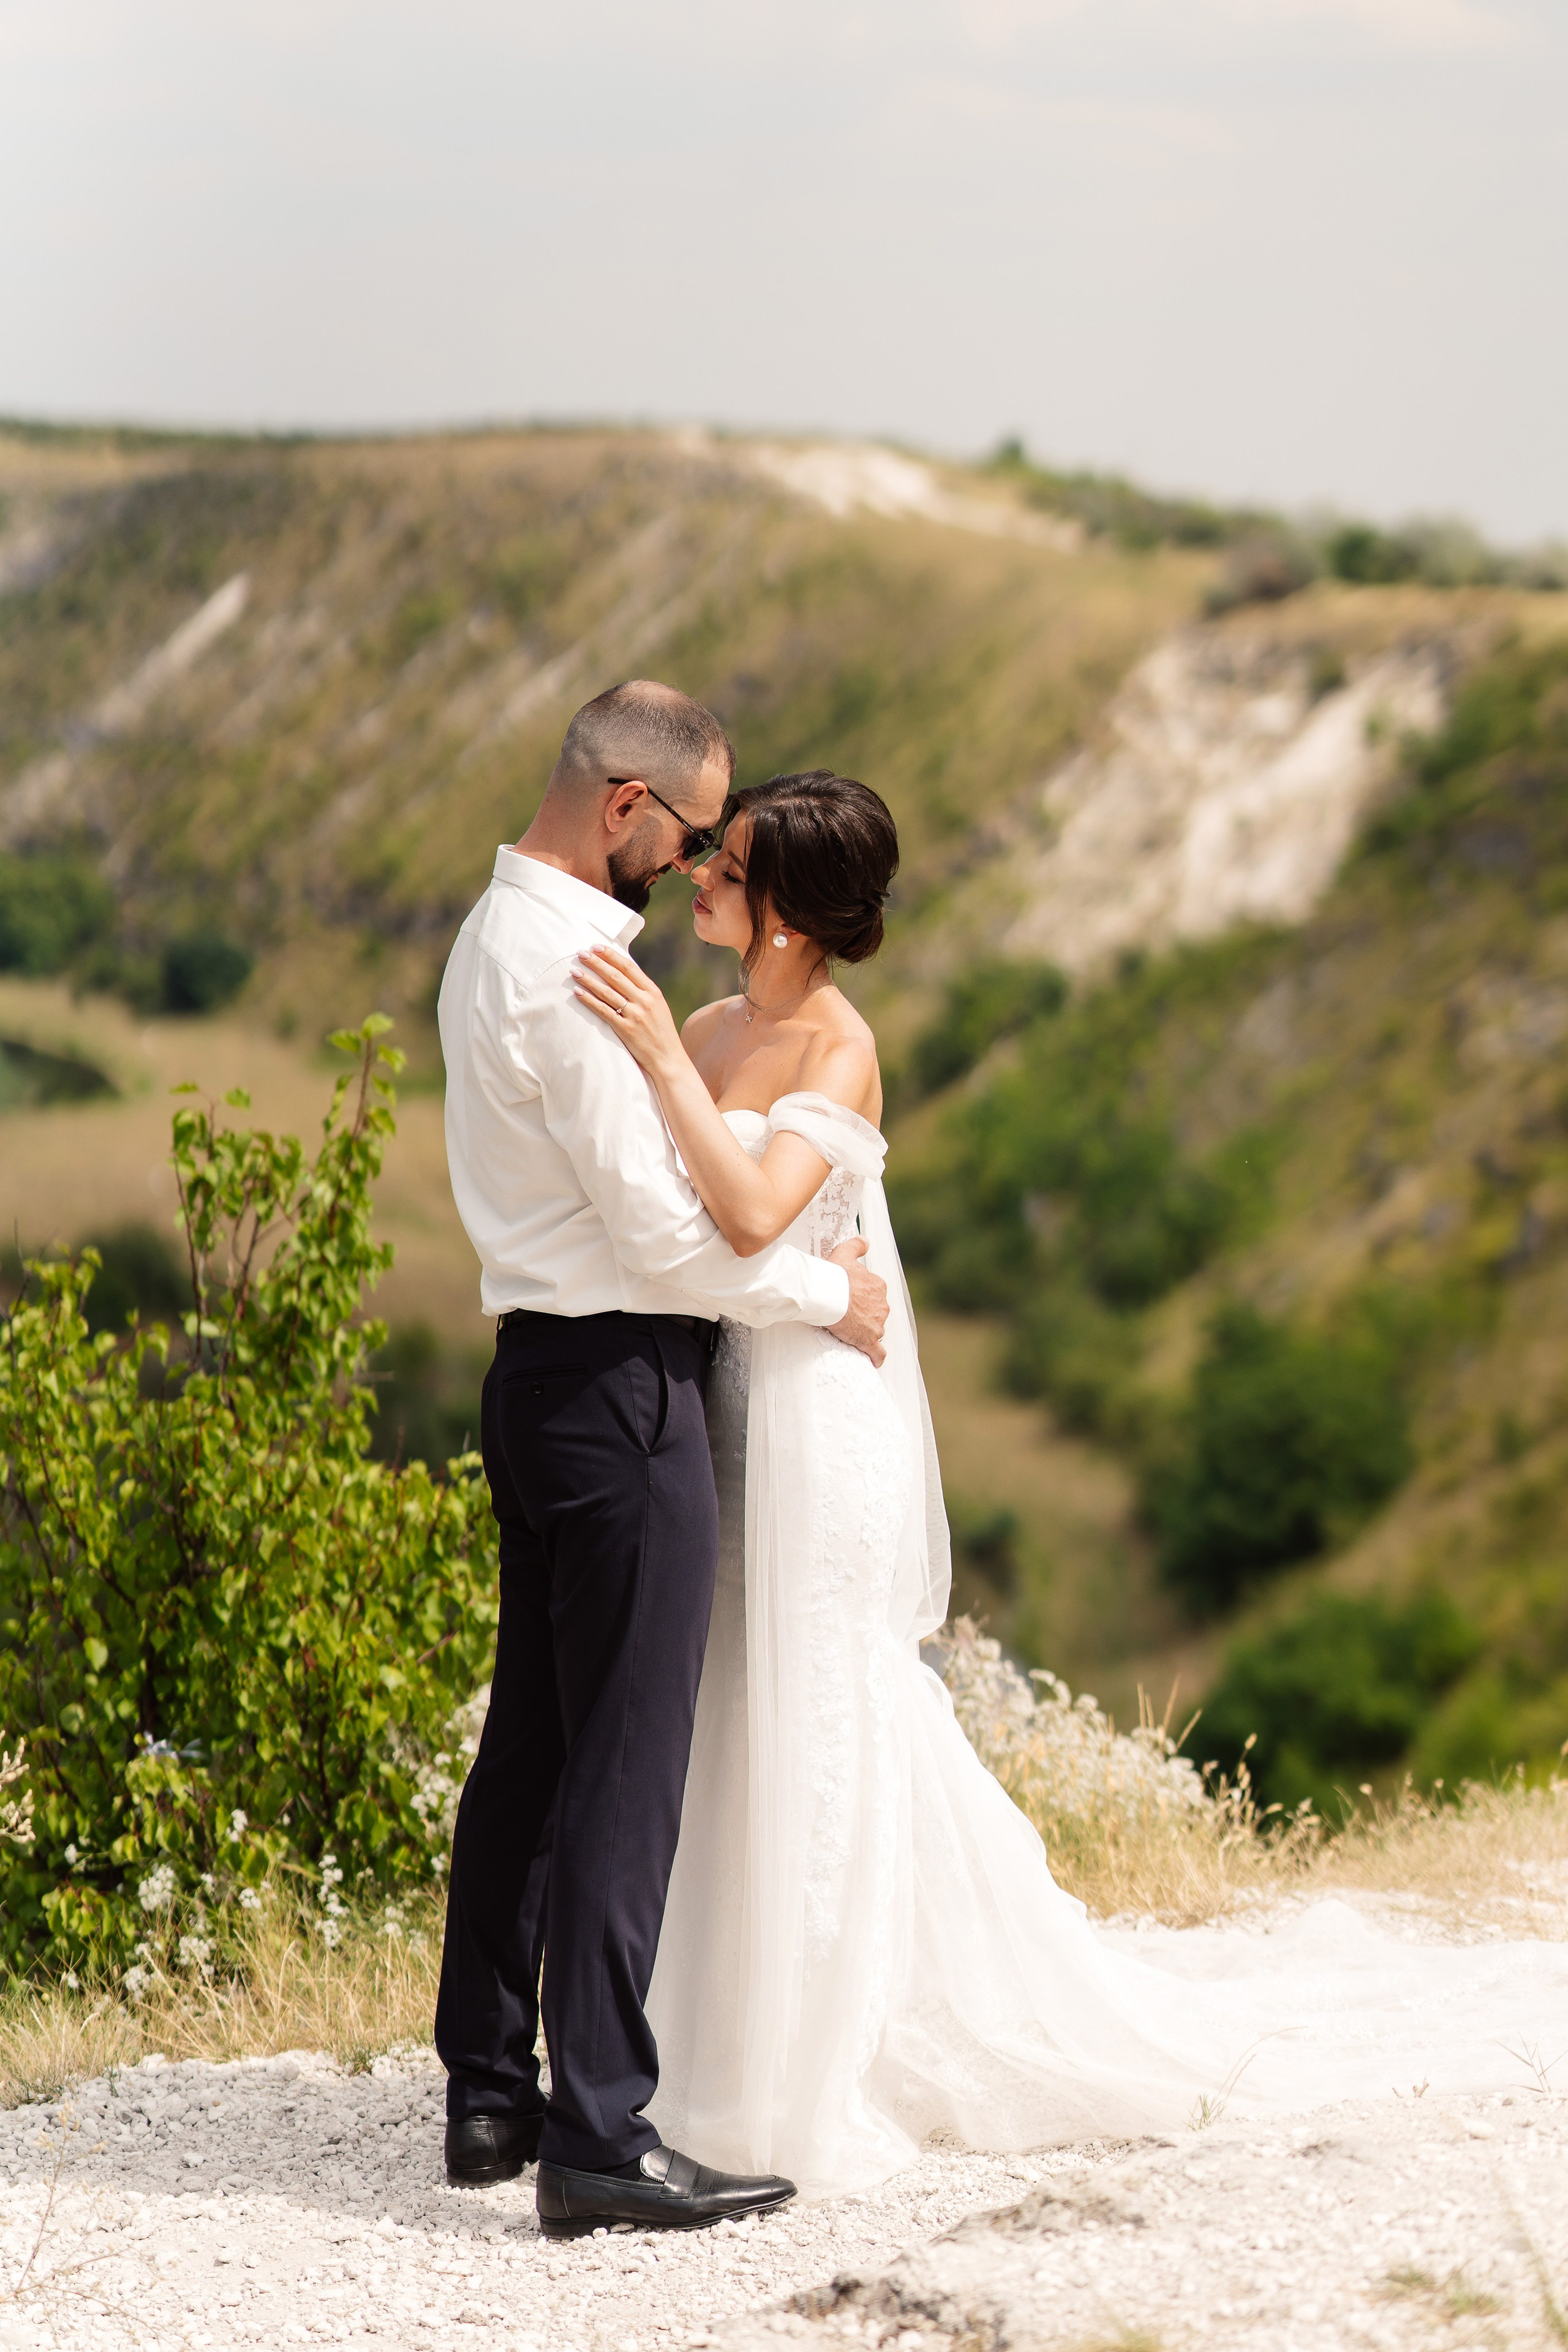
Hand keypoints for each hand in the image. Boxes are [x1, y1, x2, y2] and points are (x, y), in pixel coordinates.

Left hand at [573, 944, 683, 1077]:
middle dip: (596, 963)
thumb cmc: (661, 1033)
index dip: (611, 956)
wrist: (668, 1058)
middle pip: (616, 976)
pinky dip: (589, 1001)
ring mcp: (635, 1015)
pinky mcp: (626, 1029)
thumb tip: (622, 976)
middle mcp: (645, 1000)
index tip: (596, 947)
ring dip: (589, 980)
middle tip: (580, 953)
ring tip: (574, 971)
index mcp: (653, 992)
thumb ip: (642, 992)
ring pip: (607, 992)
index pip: (629, 968)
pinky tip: (578, 993)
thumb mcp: (657, 1007)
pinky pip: (603, 1011)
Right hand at [827, 1237, 887, 1366]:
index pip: (875, 1295)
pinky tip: (873, 1360)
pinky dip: (876, 1357)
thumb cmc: (833, 1274)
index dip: (863, 1299)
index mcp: (878, 1286)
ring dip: (866, 1333)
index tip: (851, 1301)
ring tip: (850, 1334)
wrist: (827, 1294)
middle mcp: (882, 1305)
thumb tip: (866, 1240)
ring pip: (875, 1330)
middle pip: (876, 1314)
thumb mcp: (845, 1253)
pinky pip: (877, 1353)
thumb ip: (857, 1246)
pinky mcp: (869, 1340)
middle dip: (865, 1316)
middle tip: (847, 1317)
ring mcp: (877, 1324)